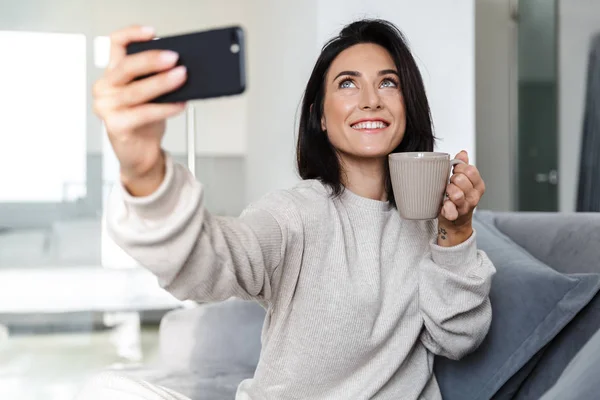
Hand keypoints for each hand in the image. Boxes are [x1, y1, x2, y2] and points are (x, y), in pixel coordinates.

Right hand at [92, 25, 187, 195]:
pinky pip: (144, 113)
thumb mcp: (151, 96)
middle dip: (152, 60)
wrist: (140, 155)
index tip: (152, 33)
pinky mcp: (116, 126)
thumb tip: (180, 68)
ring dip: (162, 83)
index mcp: (113, 75)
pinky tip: (179, 104)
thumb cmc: (146, 123)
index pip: (115, 44)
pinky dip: (165, 108)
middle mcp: (105, 88)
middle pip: (126, 67)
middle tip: (174, 58)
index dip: (132, 35)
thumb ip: (156, 80)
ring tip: (181, 77)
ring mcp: (107, 107)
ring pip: (137, 91)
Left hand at [437, 150, 485, 244]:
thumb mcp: (463, 181)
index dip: (458, 169)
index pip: (470, 169)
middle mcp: (475, 196)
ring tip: (446, 194)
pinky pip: (450, 210)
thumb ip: (463, 166)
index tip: (454, 173)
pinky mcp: (456, 216)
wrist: (455, 222)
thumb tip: (463, 153)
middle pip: (461, 179)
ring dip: (448, 192)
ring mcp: (466, 206)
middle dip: (451, 180)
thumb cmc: (457, 198)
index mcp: (478, 185)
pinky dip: (446, 208)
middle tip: (449, 185)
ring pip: (456, 193)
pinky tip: (444, 205)